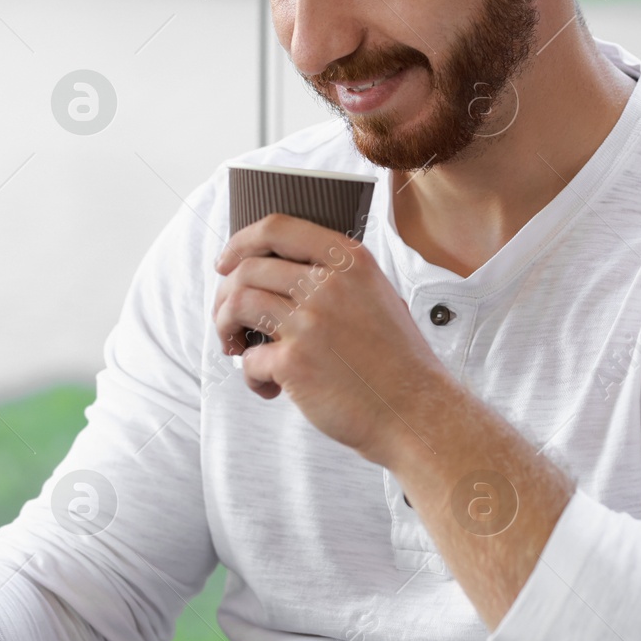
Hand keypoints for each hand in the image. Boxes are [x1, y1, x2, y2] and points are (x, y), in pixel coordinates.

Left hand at [213, 214, 458, 462]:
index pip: (277, 229)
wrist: (416, 411)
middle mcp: (328, 284)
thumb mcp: (378, 297)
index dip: (241, 242)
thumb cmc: (397, 362)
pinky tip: (270, 388)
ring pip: (237, 304)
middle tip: (228, 320)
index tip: (226, 262)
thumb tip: (281, 275)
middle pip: (248, 270)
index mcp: (349, 261)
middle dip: (225, 296)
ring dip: (225, 328)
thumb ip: (338, 279)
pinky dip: (250, 377)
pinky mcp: (294, 361)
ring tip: (238, 348)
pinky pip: (249, 359)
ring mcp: (309, 321)